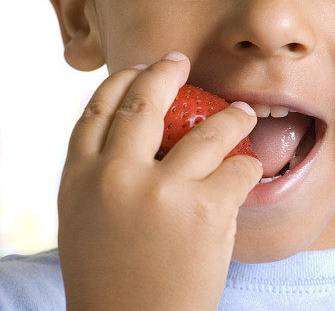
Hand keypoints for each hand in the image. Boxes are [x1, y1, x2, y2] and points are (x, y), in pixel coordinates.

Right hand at [56, 52, 261, 309]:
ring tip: (243, 114)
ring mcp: (161, 191)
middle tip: (182, 63)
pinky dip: (249, 169)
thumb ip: (103, 176)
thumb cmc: (112, 277)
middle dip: (166, 73)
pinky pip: (239, 169)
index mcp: (79, 179)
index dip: (121, 81)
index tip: (141, 68)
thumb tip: (132, 134)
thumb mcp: (86, 220)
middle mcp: (116, 177)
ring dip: (233, 117)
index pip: (97, 110)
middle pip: (145, 102)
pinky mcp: (204, 209)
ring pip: (208, 130)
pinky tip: (250, 173)